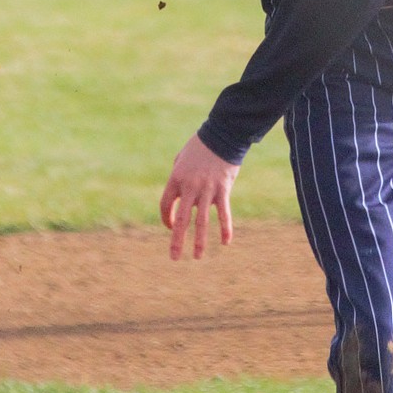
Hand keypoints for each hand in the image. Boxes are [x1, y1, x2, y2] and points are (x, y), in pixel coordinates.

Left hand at [159, 133, 239, 260]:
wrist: (222, 135)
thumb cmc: (200, 146)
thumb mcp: (181, 159)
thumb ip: (178, 177)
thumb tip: (178, 193)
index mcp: (175, 180)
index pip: (166, 206)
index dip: (166, 219)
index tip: (171, 226)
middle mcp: (190, 187)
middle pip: (181, 220)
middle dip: (177, 241)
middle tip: (174, 258)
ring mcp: (206, 190)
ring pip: (201, 221)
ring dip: (200, 241)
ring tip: (198, 257)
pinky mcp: (223, 190)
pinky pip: (223, 213)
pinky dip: (226, 228)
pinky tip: (226, 242)